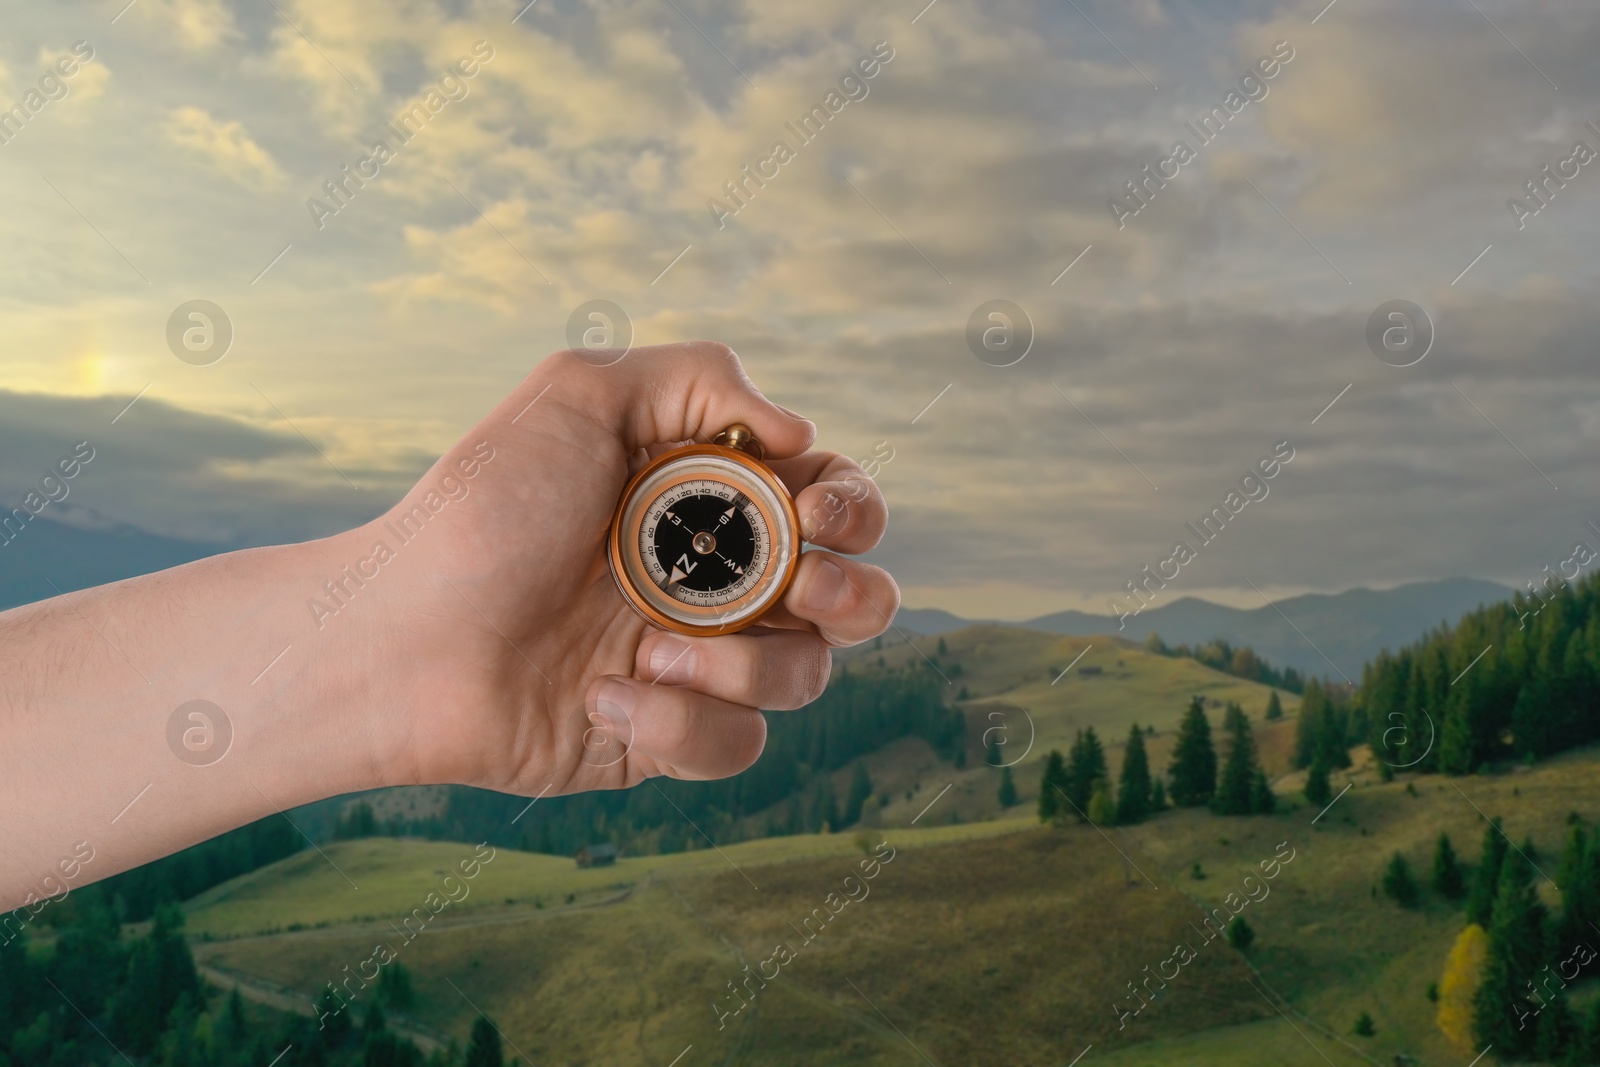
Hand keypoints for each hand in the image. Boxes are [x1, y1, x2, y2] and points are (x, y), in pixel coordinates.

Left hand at [364, 341, 899, 796]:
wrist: (403, 642)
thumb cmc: (482, 512)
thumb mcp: (579, 395)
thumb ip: (700, 376)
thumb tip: (800, 430)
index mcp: (709, 501)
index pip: (831, 501)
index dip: (852, 508)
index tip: (813, 512)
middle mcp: (717, 582)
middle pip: (855, 599)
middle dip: (853, 596)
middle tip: (795, 590)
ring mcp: (697, 664)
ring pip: (803, 677)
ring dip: (741, 664)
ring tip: (645, 650)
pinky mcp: (668, 738)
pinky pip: (737, 746)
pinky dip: (678, 724)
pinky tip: (600, 699)